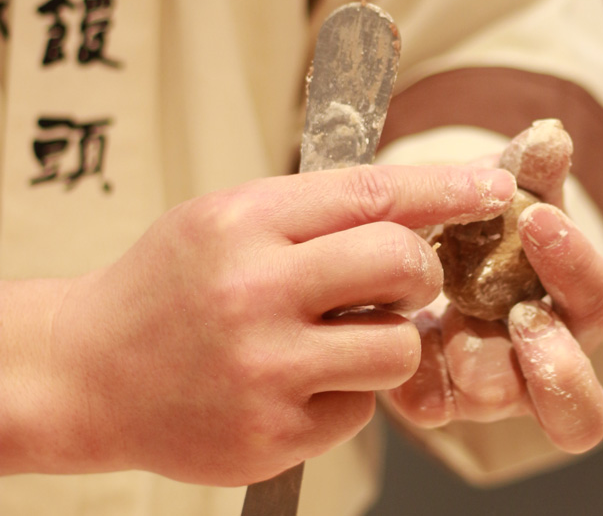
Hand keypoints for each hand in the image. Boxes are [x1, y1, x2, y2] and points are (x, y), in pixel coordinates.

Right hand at [0, 165, 513, 485]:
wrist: (89, 373)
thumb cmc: (171, 285)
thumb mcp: (228, 218)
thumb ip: (316, 208)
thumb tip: (422, 199)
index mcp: (245, 223)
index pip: (374, 192)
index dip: (447, 187)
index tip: (495, 185)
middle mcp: (254, 292)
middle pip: (401, 264)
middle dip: (421, 271)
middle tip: (401, 278)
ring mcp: (263, 370)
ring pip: (398, 346)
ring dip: (390, 339)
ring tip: (338, 336)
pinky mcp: (270, 435)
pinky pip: (361, 408)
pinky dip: (347, 392)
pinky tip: (299, 383)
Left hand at [385, 138, 602, 453]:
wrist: (426, 253)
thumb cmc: (488, 229)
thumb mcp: (509, 195)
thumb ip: (528, 169)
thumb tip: (551, 134)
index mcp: (570, 309)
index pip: (598, 300)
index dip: (577, 267)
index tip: (537, 219)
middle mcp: (540, 363)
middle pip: (578, 401)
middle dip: (554, 360)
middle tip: (521, 315)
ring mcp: (489, 388)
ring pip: (506, 404)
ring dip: (480, 363)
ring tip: (449, 324)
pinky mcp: (436, 396)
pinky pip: (430, 403)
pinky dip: (415, 372)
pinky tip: (399, 334)